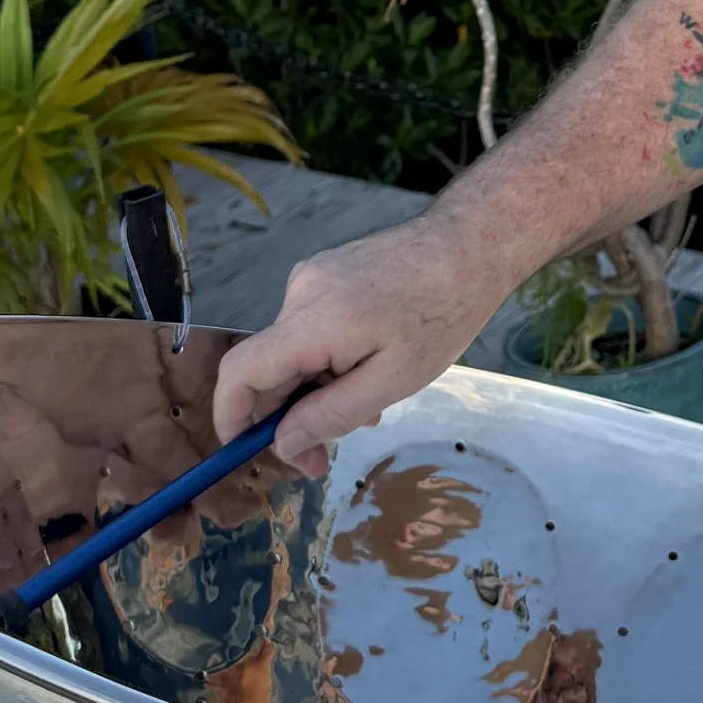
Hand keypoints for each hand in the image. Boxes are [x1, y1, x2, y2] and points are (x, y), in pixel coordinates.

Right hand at [212, 207, 502, 474]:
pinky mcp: (327, 272)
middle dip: (287, 417)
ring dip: (315, 389)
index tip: (245, 453)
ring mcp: (312, 277)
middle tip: (321, 459)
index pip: (240, 370)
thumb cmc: (444, 312)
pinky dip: (327, 360)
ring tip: (368, 409)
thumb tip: (282, 443)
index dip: (231, 416)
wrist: (471, 243)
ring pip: (292, 352)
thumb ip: (332, 414)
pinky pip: (310, 329)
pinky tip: (369, 370)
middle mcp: (300, 292)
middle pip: (267, 366)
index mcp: (314, 319)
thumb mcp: (394, 380)